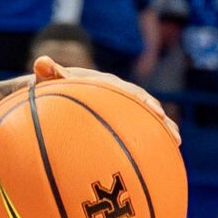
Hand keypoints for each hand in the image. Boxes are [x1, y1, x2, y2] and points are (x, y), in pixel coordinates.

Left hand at [30, 57, 178, 140]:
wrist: (52, 92)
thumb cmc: (50, 87)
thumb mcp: (49, 79)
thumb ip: (48, 72)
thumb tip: (41, 61)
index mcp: (105, 84)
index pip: (127, 90)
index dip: (141, 100)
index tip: (154, 110)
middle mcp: (117, 93)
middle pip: (143, 104)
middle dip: (160, 117)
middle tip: (173, 132)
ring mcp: (119, 107)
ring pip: (145, 118)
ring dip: (161, 129)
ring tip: (176, 144)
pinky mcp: (118, 119)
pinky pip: (136, 129)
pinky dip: (149, 139)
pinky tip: (160, 156)